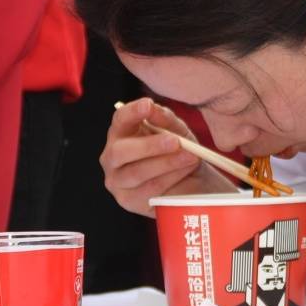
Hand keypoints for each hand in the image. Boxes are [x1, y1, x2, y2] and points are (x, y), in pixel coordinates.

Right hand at [100, 97, 228, 216]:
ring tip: (191, 157)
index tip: (147, 105)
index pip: (120, 119)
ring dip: (167, 164)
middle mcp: (112, 156)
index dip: (132, 112)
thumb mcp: (177, 131)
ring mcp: (117, 180)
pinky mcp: (128, 200)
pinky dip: (171, 179)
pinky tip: (185, 171)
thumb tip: (152, 108)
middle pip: (121, 151)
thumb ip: (164, 119)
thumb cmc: (179, 152)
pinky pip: (148, 189)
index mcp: (122, 133)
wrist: (193, 181)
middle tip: (176, 142)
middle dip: (150, 146)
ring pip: (136, 172)